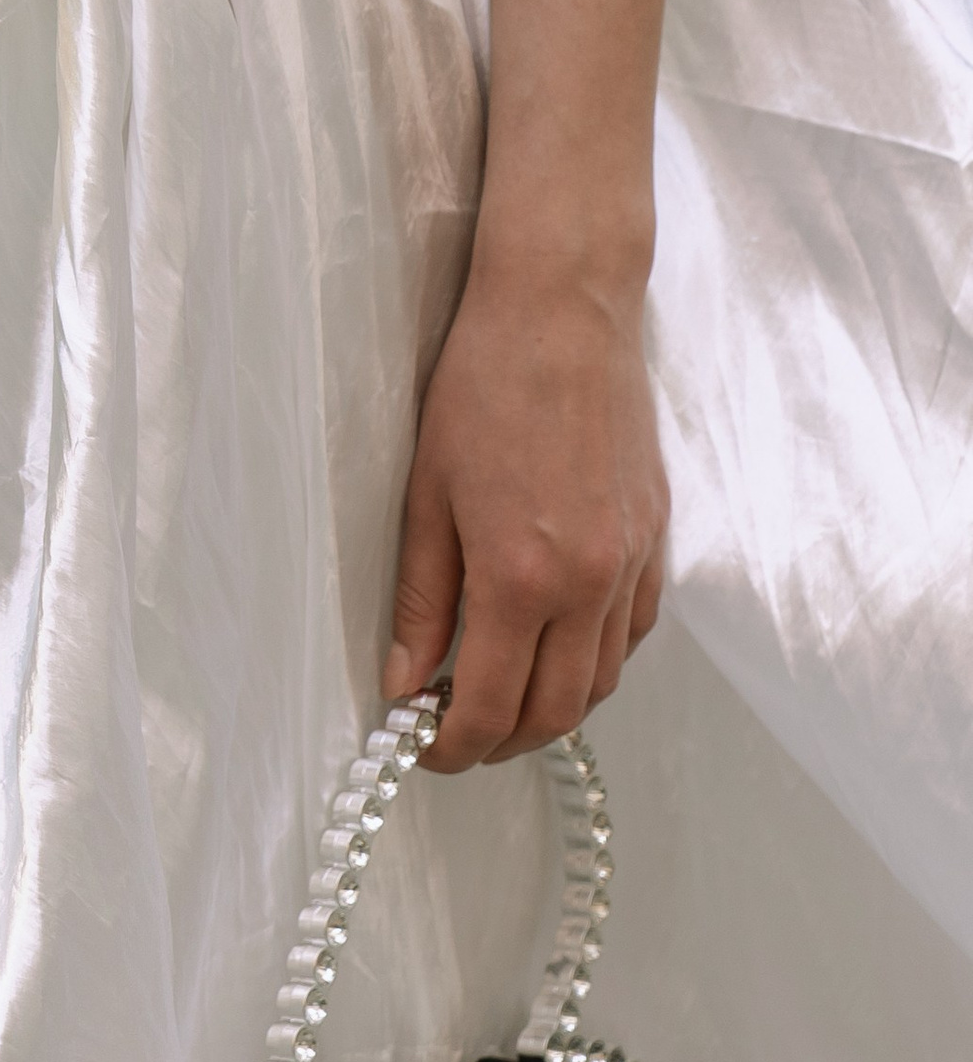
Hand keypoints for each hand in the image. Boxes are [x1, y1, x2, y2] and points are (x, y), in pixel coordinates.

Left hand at [385, 259, 667, 768]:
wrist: (564, 312)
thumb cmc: (484, 386)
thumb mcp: (426, 495)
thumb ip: (421, 600)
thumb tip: (403, 683)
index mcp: (523, 577)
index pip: (493, 706)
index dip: (454, 747)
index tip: (424, 749)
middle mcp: (590, 583)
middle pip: (557, 712)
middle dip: (502, 743)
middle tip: (456, 737)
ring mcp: (633, 563)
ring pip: (602, 682)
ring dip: (553, 710)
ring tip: (500, 698)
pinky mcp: (658, 539)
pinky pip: (633, 633)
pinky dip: (595, 662)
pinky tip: (554, 648)